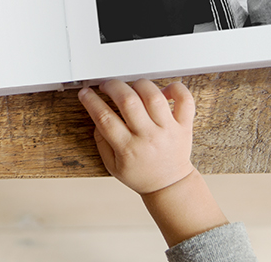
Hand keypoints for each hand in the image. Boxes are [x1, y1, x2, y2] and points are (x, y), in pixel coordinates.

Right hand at [78, 79, 195, 194]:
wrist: (170, 185)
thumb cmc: (141, 175)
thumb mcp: (112, 165)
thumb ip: (101, 141)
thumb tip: (97, 115)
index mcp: (128, 149)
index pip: (105, 118)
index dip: (91, 101)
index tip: (86, 93)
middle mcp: (149, 136)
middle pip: (128, 101)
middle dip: (112, 86)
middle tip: (107, 85)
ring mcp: (168, 129)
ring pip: (153, 95)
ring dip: (138, 85)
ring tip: (132, 87)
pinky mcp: (184, 125)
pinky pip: (185, 100)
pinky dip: (176, 88)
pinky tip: (163, 90)